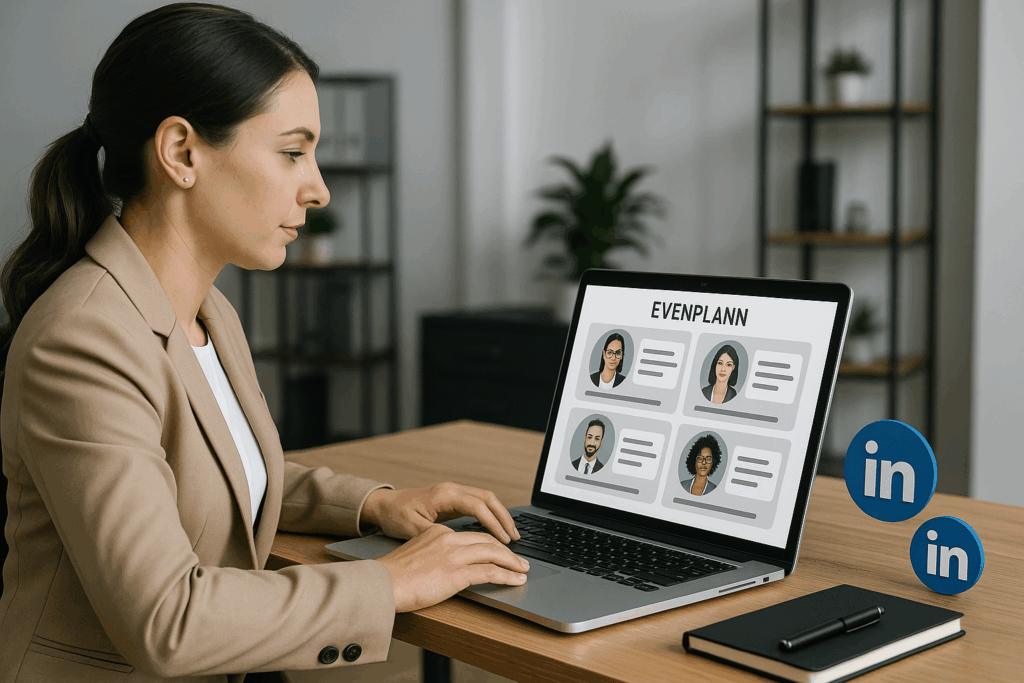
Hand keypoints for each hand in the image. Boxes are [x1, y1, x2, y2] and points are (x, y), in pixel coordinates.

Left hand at [361, 482, 519, 542]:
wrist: (384, 505)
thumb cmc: (396, 516)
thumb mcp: (413, 528)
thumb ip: (436, 535)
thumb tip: (458, 544)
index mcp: (444, 495)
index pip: (478, 506)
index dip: (493, 523)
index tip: (504, 540)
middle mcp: (452, 489)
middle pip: (488, 498)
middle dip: (504, 517)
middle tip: (515, 538)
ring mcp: (453, 492)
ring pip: (486, 499)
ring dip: (500, 515)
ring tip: (510, 535)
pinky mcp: (453, 499)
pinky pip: (478, 503)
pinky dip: (490, 515)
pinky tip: (496, 529)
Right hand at [376, 524, 529, 611]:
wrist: (382, 584)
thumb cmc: (393, 576)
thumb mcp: (415, 555)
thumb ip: (433, 554)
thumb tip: (445, 566)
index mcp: (438, 532)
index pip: (472, 535)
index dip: (491, 543)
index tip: (500, 550)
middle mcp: (449, 539)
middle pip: (487, 541)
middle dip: (507, 550)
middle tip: (520, 559)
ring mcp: (454, 555)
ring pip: (493, 553)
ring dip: (513, 562)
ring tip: (523, 570)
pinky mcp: (456, 574)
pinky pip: (490, 572)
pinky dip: (507, 575)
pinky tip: (516, 579)